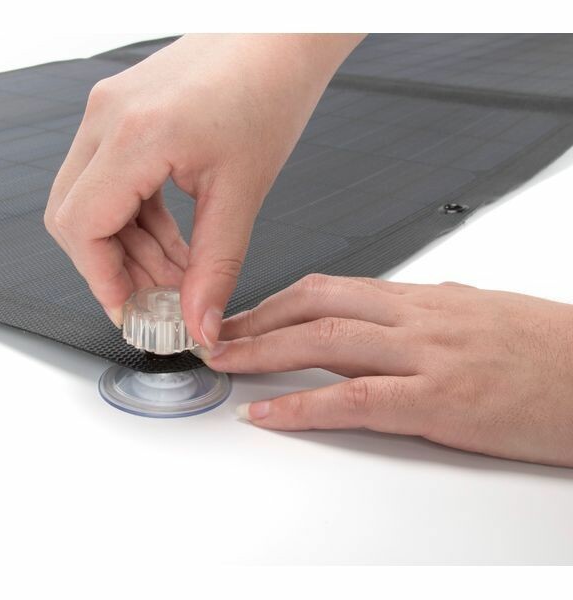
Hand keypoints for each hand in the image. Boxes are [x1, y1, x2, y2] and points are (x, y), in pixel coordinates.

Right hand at [44, 34, 362, 346]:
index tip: (131, 310)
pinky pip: (107, 180)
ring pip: (89, 201)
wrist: (278, 37)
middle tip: (156, 298)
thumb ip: (215, 267)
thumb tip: (198, 321)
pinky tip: (170, 239)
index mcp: (135, 134)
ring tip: (175, 272)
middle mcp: (108, 117)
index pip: (81, 227)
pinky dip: (133, 218)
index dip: (100, 279)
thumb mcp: (242, 191)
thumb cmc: (269, 88)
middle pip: (73, 217)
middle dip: (112, 267)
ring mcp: (108, 111)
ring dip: (126, 246)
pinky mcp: (119, 112)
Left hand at [192, 274, 572, 466]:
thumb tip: (384, 320)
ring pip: (324, 342)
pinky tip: (270, 413)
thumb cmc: (551, 351)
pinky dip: (303, 405)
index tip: (245, 314)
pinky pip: (355, 399)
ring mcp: (427, 355)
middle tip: (216, 335)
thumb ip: (424, 318)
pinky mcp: (440, 400)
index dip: (278, 301)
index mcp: (425, 299)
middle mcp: (418, 318)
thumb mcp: (478, 317)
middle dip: (256, 320)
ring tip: (223, 364)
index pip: (332, 289)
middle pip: (315, 305)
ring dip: (263, 351)